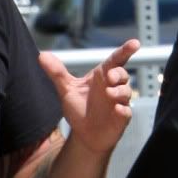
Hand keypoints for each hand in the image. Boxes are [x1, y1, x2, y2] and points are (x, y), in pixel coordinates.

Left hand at [38, 39, 139, 154]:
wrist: (83, 134)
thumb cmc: (78, 108)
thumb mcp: (66, 89)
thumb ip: (56, 72)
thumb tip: (42, 55)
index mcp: (102, 76)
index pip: (116, 60)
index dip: (125, 50)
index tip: (135, 43)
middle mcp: (113, 87)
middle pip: (123, 74)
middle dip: (118, 74)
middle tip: (109, 77)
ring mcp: (119, 102)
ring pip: (126, 91)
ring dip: (120, 91)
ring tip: (109, 93)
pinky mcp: (121, 118)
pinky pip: (126, 112)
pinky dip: (123, 110)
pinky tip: (117, 110)